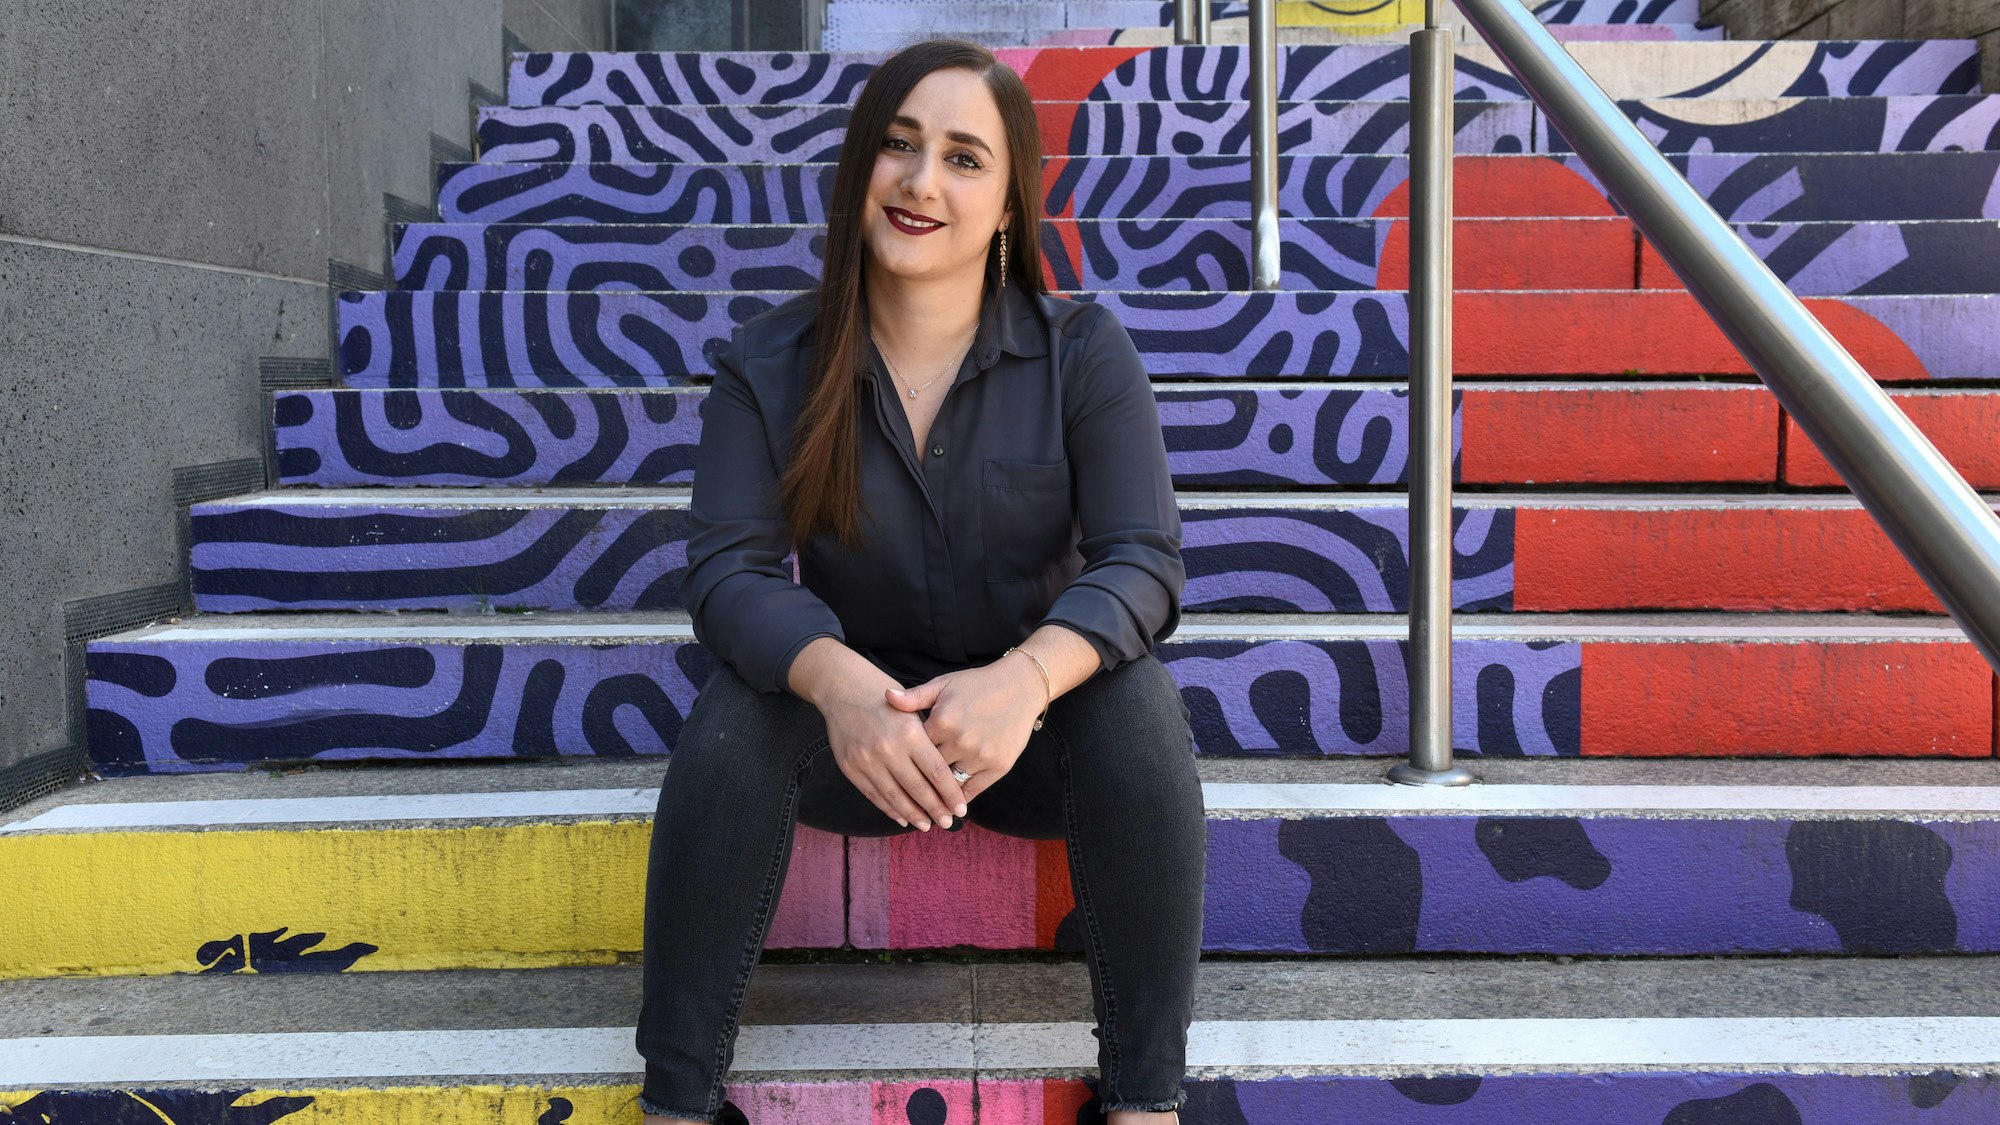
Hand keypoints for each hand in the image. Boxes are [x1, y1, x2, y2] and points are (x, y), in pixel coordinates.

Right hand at [817, 674, 967, 831]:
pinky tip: (902, 817)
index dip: (950, 794)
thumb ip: (929, 739)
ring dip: (914, 814)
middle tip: (948, 823)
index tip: (961, 809)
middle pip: (918, 789)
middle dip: (936, 810)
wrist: (842, 689)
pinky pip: (874, 795)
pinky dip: (890, 809)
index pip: (936, 772)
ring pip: (895, 797)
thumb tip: (949, 773)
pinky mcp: (851, 767)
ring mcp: (867, 761)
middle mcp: (889, 749)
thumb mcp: (913, 709)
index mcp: (910, 733)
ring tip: (927, 825)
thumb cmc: (884, 697)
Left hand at [884, 653, 1045, 802]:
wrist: (1020, 687)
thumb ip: (914, 697)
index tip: (894, 771)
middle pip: (929, 771)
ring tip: (924, 809)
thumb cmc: (977, 684)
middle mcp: (960, 741)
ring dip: (937, 795)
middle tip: (903, 799)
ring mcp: (980, 756)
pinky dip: (960, 799)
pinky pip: (973, 789)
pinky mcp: (998, 766)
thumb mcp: (943, 685)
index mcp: (942, 722)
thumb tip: (886, 696)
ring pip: (950, 784)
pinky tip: (950, 805)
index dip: (905, 760)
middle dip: (917, 782)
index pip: (914, 750)